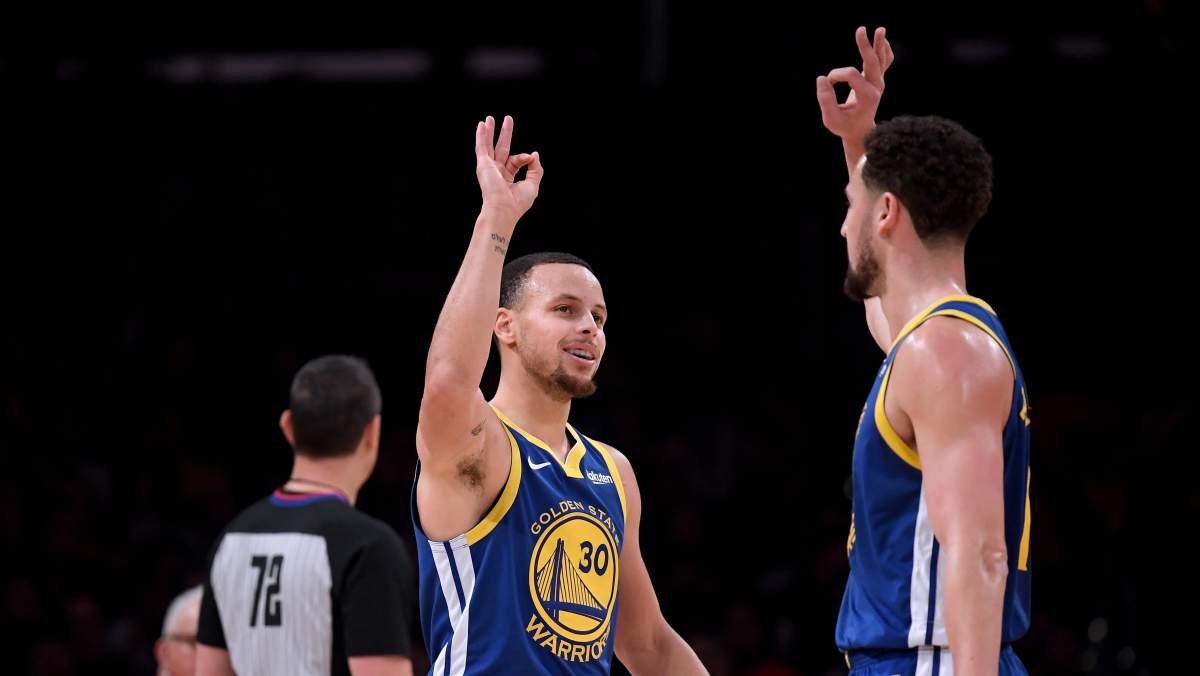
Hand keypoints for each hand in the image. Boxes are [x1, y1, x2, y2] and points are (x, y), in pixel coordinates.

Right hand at [475, 115, 543, 220]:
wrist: (504, 209)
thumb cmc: (517, 202)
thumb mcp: (532, 184)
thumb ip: (535, 169)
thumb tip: (534, 154)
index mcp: (506, 178)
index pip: (515, 161)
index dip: (523, 157)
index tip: (530, 157)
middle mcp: (496, 172)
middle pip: (501, 148)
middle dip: (504, 134)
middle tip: (507, 119)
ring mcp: (488, 168)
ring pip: (489, 145)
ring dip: (489, 132)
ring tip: (489, 118)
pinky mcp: (483, 165)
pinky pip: (481, 147)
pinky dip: (480, 136)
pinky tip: (481, 125)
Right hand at [816, 27, 893, 143]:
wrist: (860, 133)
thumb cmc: (844, 126)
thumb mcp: (831, 119)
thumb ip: (825, 100)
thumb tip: (822, 79)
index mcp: (867, 97)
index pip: (851, 75)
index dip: (835, 75)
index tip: (827, 83)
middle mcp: (877, 88)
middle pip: (872, 62)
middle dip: (865, 46)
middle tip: (860, 29)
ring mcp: (879, 84)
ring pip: (882, 60)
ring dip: (879, 44)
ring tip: (880, 29)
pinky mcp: (878, 81)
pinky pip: (885, 62)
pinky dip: (884, 50)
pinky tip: (881, 39)